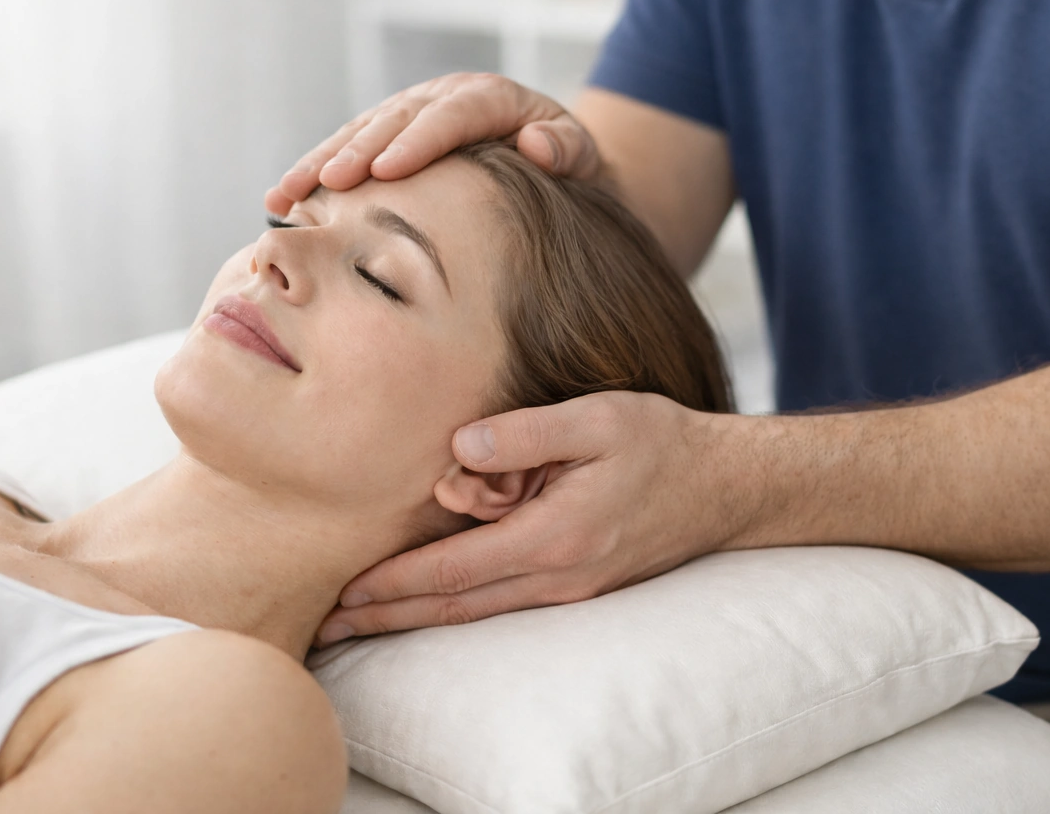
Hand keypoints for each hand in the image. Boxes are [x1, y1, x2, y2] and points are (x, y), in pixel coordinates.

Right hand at [266, 73, 601, 213]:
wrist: (556, 162)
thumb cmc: (570, 167)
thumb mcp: (582, 156)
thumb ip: (565, 148)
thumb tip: (538, 143)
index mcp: (491, 97)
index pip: (450, 116)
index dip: (416, 142)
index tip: (387, 171)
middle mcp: (444, 97)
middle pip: (395, 121)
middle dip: (357, 151)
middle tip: (327, 184)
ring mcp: (414, 112)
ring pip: (361, 132)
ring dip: (320, 162)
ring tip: (285, 194)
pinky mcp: (391, 134)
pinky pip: (350, 148)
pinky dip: (316, 172)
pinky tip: (282, 198)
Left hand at [314, 392, 748, 643]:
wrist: (725, 487)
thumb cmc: (660, 442)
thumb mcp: (598, 418)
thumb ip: (527, 431)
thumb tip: (458, 447)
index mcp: (555, 537)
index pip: (453, 571)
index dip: (392, 584)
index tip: (342, 594)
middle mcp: (558, 576)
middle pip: (453, 608)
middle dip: (385, 620)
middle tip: (324, 631)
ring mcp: (569, 589)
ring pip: (474, 614)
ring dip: (412, 621)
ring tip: (357, 626)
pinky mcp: (577, 586)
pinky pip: (501, 605)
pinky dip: (453, 609)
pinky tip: (425, 606)